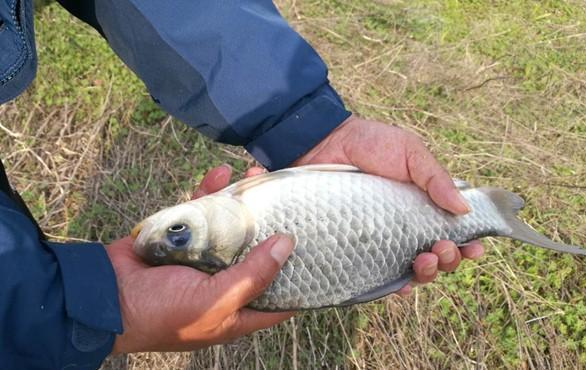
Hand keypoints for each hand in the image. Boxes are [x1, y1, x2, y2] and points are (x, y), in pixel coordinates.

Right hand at [107, 166, 293, 352]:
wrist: (105, 294)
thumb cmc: (162, 312)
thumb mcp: (214, 301)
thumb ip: (253, 276)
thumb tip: (288, 245)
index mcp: (237, 309)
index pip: (280, 297)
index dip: (301, 278)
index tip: (321, 252)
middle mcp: (225, 283)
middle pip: (258, 253)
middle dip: (272, 226)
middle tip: (289, 198)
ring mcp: (204, 257)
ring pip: (232, 227)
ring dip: (243, 202)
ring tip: (257, 175)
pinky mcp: (183, 236)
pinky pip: (202, 212)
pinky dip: (209, 193)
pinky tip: (220, 174)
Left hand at [296, 116, 483, 294]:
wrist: (326, 144)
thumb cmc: (370, 144)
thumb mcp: (410, 152)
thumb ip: (435, 178)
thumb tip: (464, 209)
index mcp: (424, 204)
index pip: (452, 231)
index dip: (467, 244)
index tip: (474, 248)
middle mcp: (406, 226)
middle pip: (437, 255)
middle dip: (448, 259)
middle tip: (442, 248)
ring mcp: (382, 239)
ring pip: (413, 269)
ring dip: (427, 273)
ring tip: (424, 261)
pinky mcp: (358, 247)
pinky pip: (379, 275)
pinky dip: (395, 285)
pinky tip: (401, 285)